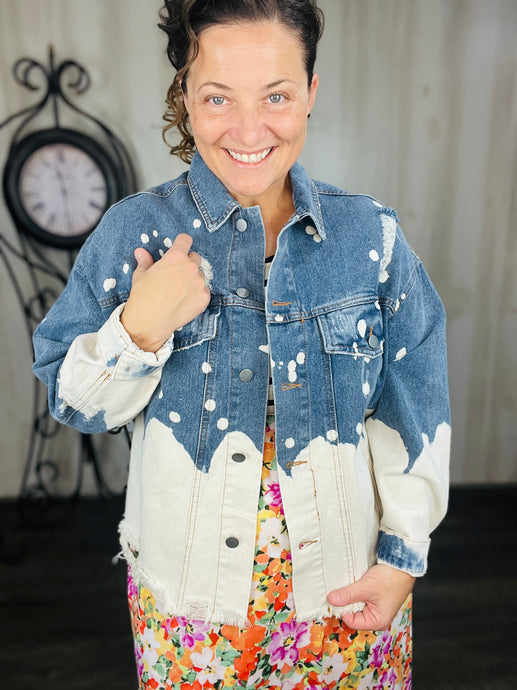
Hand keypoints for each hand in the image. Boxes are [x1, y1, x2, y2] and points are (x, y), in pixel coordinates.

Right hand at [121, 233, 210, 352]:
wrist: (149, 322)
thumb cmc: (142, 296)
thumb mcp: (141, 275)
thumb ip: (145, 261)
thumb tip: (140, 252)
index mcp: (176, 257)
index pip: (186, 240)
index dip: (181, 244)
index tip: (179, 249)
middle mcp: (191, 267)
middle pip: (195, 258)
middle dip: (187, 264)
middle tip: (176, 276)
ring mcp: (200, 283)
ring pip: (200, 275)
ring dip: (192, 280)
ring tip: (178, 292)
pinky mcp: (204, 297)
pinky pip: (203, 291)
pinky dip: (196, 294)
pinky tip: (184, 301)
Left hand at [327, 564, 414, 630]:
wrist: (402, 564)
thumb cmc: (390, 578)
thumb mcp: (366, 587)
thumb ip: (347, 595)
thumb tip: (331, 600)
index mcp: (377, 622)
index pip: (351, 621)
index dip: (341, 609)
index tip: (335, 597)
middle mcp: (378, 618)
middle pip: (353, 615)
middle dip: (346, 603)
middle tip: (342, 590)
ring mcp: (377, 609)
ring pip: (356, 606)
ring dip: (352, 597)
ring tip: (352, 586)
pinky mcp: (376, 600)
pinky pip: (361, 599)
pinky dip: (357, 592)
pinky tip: (357, 584)